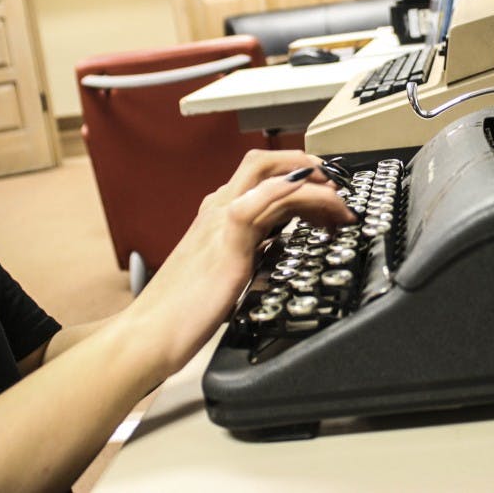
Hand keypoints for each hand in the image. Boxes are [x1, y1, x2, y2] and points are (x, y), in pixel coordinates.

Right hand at [122, 150, 354, 374]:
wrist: (152, 332)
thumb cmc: (185, 310)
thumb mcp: (228, 271)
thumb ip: (250, 254)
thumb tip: (276, 251)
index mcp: (218, 215)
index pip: (261, 177)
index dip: (297, 176)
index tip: (326, 194)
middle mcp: (217, 208)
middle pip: (264, 161)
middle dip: (308, 166)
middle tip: (339, 189)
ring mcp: (221, 219)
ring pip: (268, 173)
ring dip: (314, 183)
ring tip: (341, 205)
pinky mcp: (227, 239)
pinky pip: (262, 200)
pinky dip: (293, 191)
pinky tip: (317, 199)